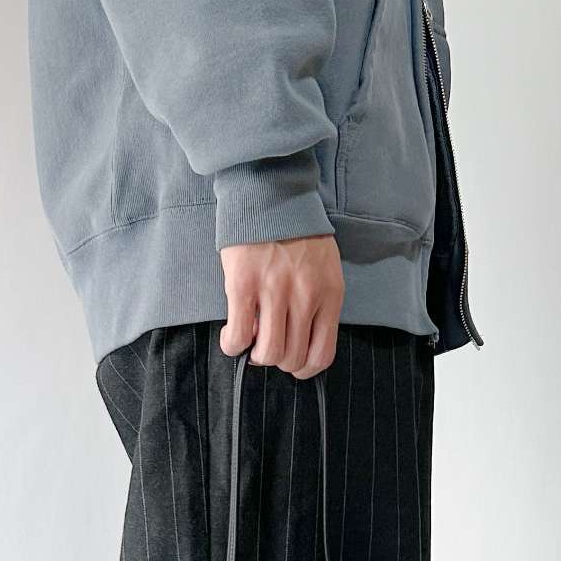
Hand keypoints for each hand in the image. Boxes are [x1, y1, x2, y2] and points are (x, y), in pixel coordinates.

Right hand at [219, 235, 343, 378]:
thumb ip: (317, 302)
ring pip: (268, 354)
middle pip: (293, 358)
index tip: (291, 359)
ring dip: (256, 356)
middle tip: (266, 345)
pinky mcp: (243, 285)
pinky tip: (231, 336)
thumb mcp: (323, 268)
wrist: (271, 192)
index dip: (303, 367)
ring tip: (250, 340)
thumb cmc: (296, 232)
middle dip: (278, 361)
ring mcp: (274, 291)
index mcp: (329, 293)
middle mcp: (305, 296)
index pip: (322, 355)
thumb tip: (296, 338)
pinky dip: (232, 345)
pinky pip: (238, 336)